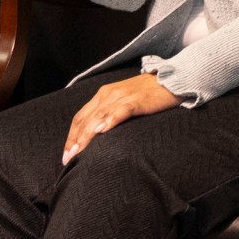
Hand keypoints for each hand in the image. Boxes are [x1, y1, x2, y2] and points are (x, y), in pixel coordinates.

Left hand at [63, 73, 181, 164]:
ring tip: (78, 152)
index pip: (80, 117)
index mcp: (103, 95)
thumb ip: (110, 115)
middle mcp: (108, 94)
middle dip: (75, 140)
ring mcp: (123, 96)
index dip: (71, 136)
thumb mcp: (124, 103)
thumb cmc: (148, 94)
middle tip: (68, 159)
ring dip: (87, 135)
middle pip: (86, 119)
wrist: (172, 79)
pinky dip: (110, 120)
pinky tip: (102, 130)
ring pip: (99, 116)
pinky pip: (121, 110)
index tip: (66, 155)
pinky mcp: (138, 100)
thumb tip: (97, 136)